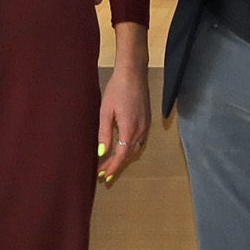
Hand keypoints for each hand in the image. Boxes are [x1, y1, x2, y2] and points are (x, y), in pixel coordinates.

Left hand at [98, 66, 148, 181]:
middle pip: (128, 154)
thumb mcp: (105, 111)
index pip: (121, 156)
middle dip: (116, 165)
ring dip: (124, 158)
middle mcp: (140, 129)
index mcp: (129, 129)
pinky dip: (131, 148)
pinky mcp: (147, 120)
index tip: (103, 176)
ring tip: (111, 164)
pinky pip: (140, 141)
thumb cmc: (117, 89)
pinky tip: (123, 148)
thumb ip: (104, 134)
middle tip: (103, 173)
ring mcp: (146, 125)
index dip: (112, 167)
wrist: (133, 73)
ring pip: (135, 148)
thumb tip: (101, 152)